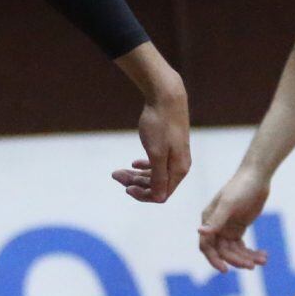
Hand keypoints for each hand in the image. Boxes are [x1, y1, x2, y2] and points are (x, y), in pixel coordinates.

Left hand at [113, 78, 190, 203]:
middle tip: (115, 174)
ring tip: (118, 171)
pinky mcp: (169, 146)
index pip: (160, 195)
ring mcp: (175, 156)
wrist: (166, 96)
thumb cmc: (160, 124)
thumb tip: (160, 199)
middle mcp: (179, 166)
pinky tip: (133, 163)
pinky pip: (156, 164)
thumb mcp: (156, 154)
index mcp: (179, 170)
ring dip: (135, 175)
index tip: (125, 188)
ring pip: (154, 174)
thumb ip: (158, 177)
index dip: (142, 195)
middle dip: (135, 183)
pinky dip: (144, 166)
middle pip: (156, 185)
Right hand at [195, 165, 270, 270]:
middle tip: (251, 265)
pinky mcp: (239, 228)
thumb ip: (216, 219)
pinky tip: (263, 255)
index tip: (225, 270)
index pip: (206, 245)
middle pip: (223, 251)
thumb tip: (200, 231)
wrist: (257, 177)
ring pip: (234, 251)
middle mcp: (216, 225)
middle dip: (237, 259)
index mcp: (209, 219)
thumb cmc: (241, 187)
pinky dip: (252, 252)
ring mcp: (228, 227)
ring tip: (262, 260)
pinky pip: (243, 246)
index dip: (214, 259)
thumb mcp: (229, 204)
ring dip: (247, 257)